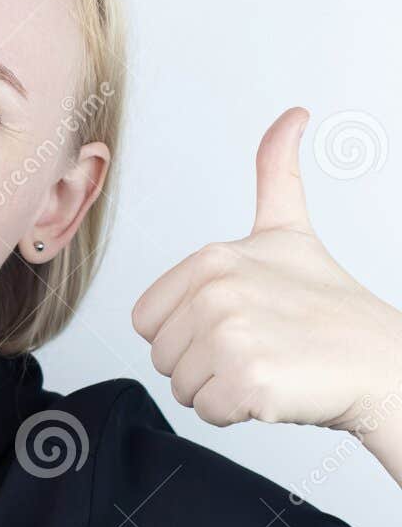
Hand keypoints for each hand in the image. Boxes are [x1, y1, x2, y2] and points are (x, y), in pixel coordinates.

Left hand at [132, 107, 401, 434]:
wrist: (383, 363)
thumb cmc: (328, 306)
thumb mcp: (289, 231)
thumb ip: (275, 173)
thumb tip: (293, 113)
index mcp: (211, 258)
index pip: (148, 321)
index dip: (186, 333)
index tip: (239, 322)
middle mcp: (216, 291)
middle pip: (162, 356)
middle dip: (203, 363)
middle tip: (260, 348)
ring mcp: (232, 336)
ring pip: (181, 386)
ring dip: (219, 388)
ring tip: (269, 365)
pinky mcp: (249, 381)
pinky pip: (208, 412)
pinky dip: (238, 413)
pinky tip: (277, 390)